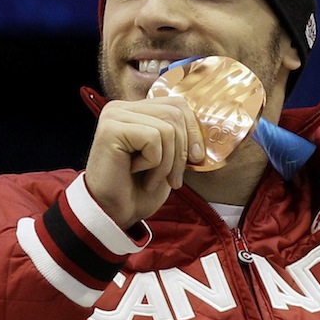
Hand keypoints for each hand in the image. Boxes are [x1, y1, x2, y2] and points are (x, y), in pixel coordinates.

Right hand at [82, 97, 204, 227]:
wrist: (115, 214)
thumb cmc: (139, 188)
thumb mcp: (169, 157)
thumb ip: (180, 135)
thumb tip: (208, 126)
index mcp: (136, 110)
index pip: (178, 104)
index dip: (193, 131)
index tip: (195, 159)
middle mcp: (122, 107)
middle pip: (175, 114)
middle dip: (181, 151)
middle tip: (173, 178)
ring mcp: (114, 116)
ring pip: (166, 128)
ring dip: (166, 162)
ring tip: (151, 178)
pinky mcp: (111, 129)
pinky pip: (152, 138)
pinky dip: (153, 163)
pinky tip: (136, 172)